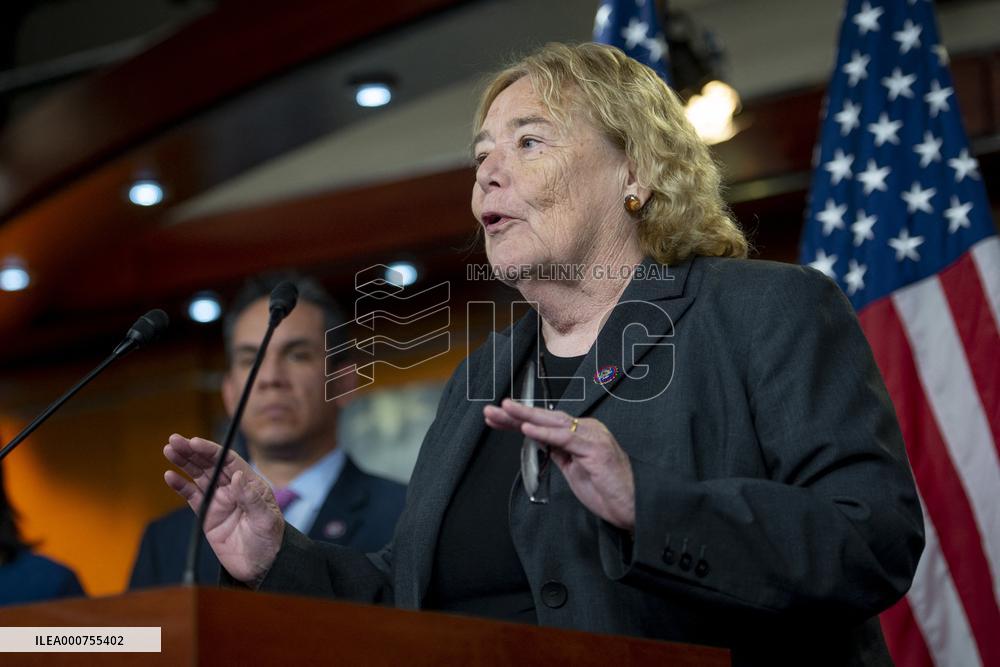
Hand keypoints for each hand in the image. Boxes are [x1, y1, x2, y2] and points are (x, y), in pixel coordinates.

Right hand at [163, 434, 284, 585]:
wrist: (260, 566)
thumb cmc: (269, 540)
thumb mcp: (266, 519)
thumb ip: (252, 498)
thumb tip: (238, 476)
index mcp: (250, 483)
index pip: (229, 460)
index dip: (211, 450)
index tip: (195, 442)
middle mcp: (234, 488)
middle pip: (210, 463)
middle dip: (192, 451)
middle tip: (174, 440)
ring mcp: (219, 500)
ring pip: (198, 476)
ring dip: (184, 462)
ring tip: (169, 450)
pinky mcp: (207, 515)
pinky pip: (191, 496)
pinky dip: (180, 486)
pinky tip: (169, 476)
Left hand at [484, 399, 634, 531]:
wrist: (633, 506)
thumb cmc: (607, 490)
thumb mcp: (574, 470)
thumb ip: (559, 453)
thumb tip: (538, 442)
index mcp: (581, 434)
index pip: (544, 423)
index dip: (519, 420)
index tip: (496, 418)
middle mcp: (587, 430)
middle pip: (545, 418)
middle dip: (516, 413)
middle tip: (493, 409)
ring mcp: (592, 437)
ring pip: (553, 422)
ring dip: (526, 416)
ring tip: (505, 410)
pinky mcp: (596, 449)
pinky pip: (566, 438)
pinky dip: (545, 433)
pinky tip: (527, 429)